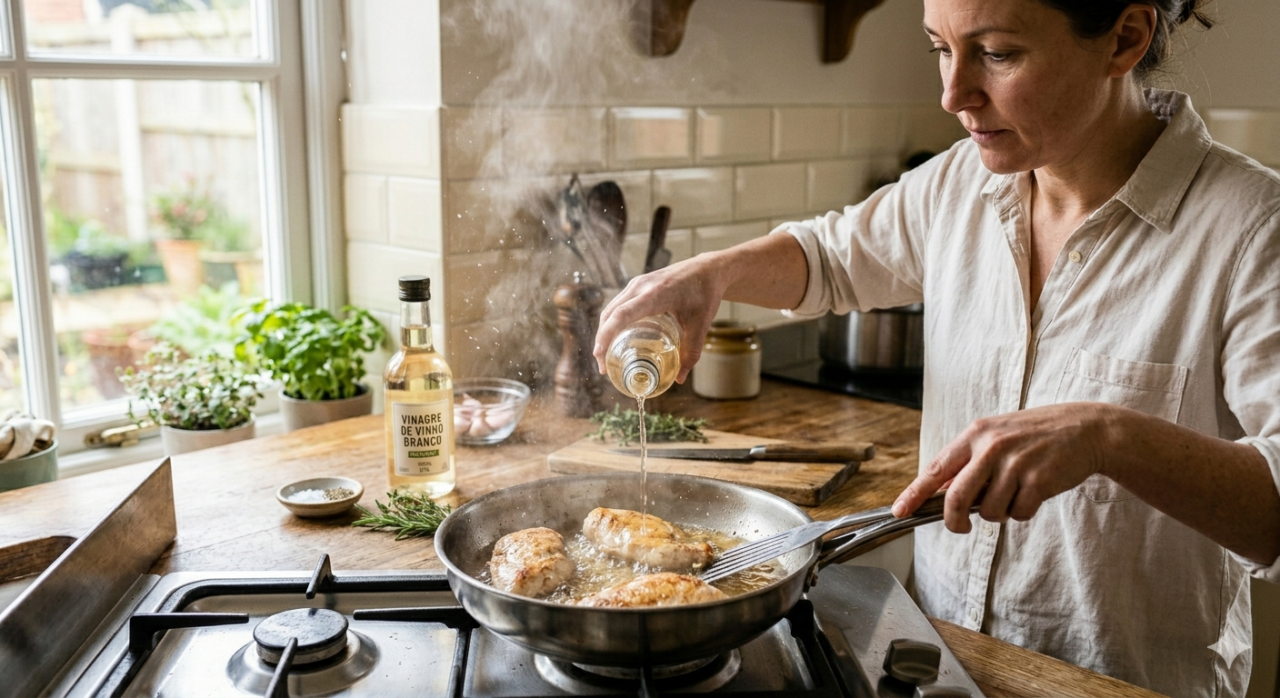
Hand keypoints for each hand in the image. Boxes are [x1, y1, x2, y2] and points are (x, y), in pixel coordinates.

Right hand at [593, 255, 726, 382]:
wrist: (709, 269)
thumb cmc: (705, 294)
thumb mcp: (700, 325)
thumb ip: (691, 352)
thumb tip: (679, 378)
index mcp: (655, 294)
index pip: (621, 314)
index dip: (606, 335)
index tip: (600, 356)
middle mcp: (641, 286)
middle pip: (610, 314)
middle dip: (601, 339)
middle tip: (603, 366)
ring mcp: (637, 283)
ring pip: (611, 308)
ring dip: (604, 331)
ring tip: (606, 356)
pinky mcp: (638, 284)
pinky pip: (618, 304)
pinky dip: (612, 322)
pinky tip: (616, 338)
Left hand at [891, 403, 1114, 531]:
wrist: (1085, 429)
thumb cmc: (1035, 436)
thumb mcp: (997, 436)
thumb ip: (969, 461)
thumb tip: (942, 493)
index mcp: (976, 434)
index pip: (936, 468)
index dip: (914, 493)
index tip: (899, 511)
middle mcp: (992, 446)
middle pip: (957, 498)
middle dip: (954, 521)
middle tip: (960, 527)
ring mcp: (1016, 463)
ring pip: (989, 511)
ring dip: (999, 514)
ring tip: (1014, 494)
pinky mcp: (1039, 480)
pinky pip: (1018, 514)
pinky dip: (1023, 512)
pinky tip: (1033, 493)